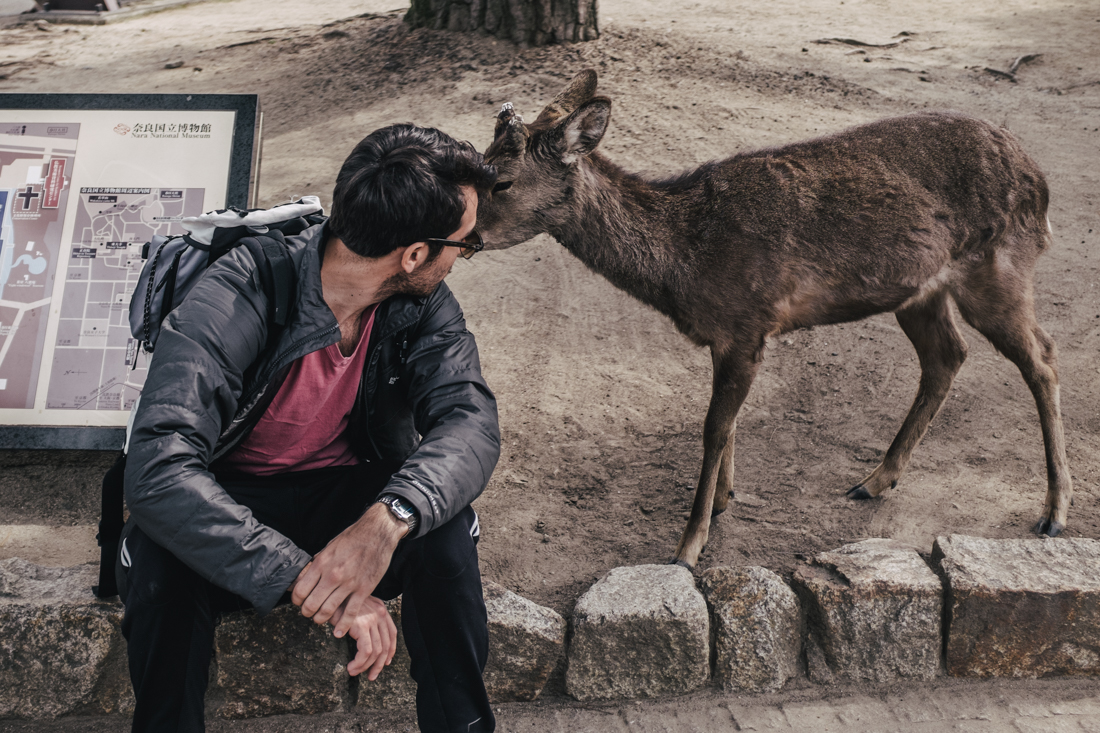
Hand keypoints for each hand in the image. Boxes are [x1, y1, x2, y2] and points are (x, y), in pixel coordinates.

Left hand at [290, 502, 407, 632]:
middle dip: (307, 612)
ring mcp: (349, 583)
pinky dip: (343, 625)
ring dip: (321, 619)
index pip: (300, 590)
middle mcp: (333, 575)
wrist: (377, 532)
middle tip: (308, 613)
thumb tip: (308, 571)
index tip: (299, 602)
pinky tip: (338, 632)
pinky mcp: (364, 589)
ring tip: (320, 619)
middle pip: (311, 604)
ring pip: (328, 611)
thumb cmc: (353, 537)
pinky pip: (351, 612)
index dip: (297, 600)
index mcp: (322, 563)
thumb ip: (319, 561)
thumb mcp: (330, 546)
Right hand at [330, 595, 397, 679]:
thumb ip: (364, 619)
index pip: (392, 633)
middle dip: (379, 664)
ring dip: (365, 666)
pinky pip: (366, 651)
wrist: (327, 592)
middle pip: (386, 645)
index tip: (385, 663)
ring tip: (353, 672)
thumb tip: (366, 642)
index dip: (390, 650)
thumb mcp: (356, 607)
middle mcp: (380, 613)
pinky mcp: (362, 626)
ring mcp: (372, 619)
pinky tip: (351, 667)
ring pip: (376, 651)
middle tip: (371, 676)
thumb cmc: (337, 601)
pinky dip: (359, 663)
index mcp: (380, 608)